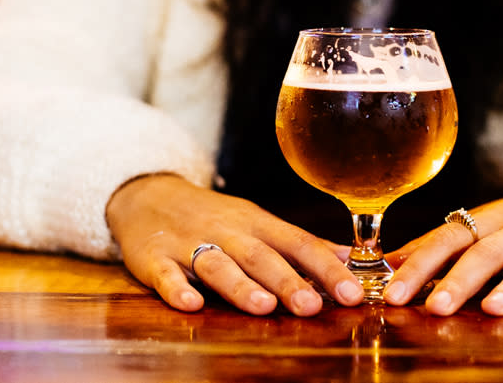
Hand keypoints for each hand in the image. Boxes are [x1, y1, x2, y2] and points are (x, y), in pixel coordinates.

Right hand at [105, 173, 363, 315]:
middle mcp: (229, 232)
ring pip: (218, 264)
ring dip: (240, 286)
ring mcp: (190, 244)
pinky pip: (166, 274)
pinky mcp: (155, 258)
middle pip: (261, 256)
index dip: (328, 269)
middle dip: (288, 281)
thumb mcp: (260, 224)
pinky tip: (190, 304)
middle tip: (312, 307)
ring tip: (263, 307)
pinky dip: (177, 289)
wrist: (149, 195)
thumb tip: (353, 260)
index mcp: (259, 225)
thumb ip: (302, 246)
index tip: (353, 294)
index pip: (300, 244)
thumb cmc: (215, 218)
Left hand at [382, 172, 502, 315]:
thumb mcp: (482, 226)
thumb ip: (439, 246)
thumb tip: (387, 264)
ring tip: (492, 308)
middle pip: (486, 252)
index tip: (394, 293)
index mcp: (487, 220)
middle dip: (459, 280)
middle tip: (435, 308)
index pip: (448, 239)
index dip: (420, 264)